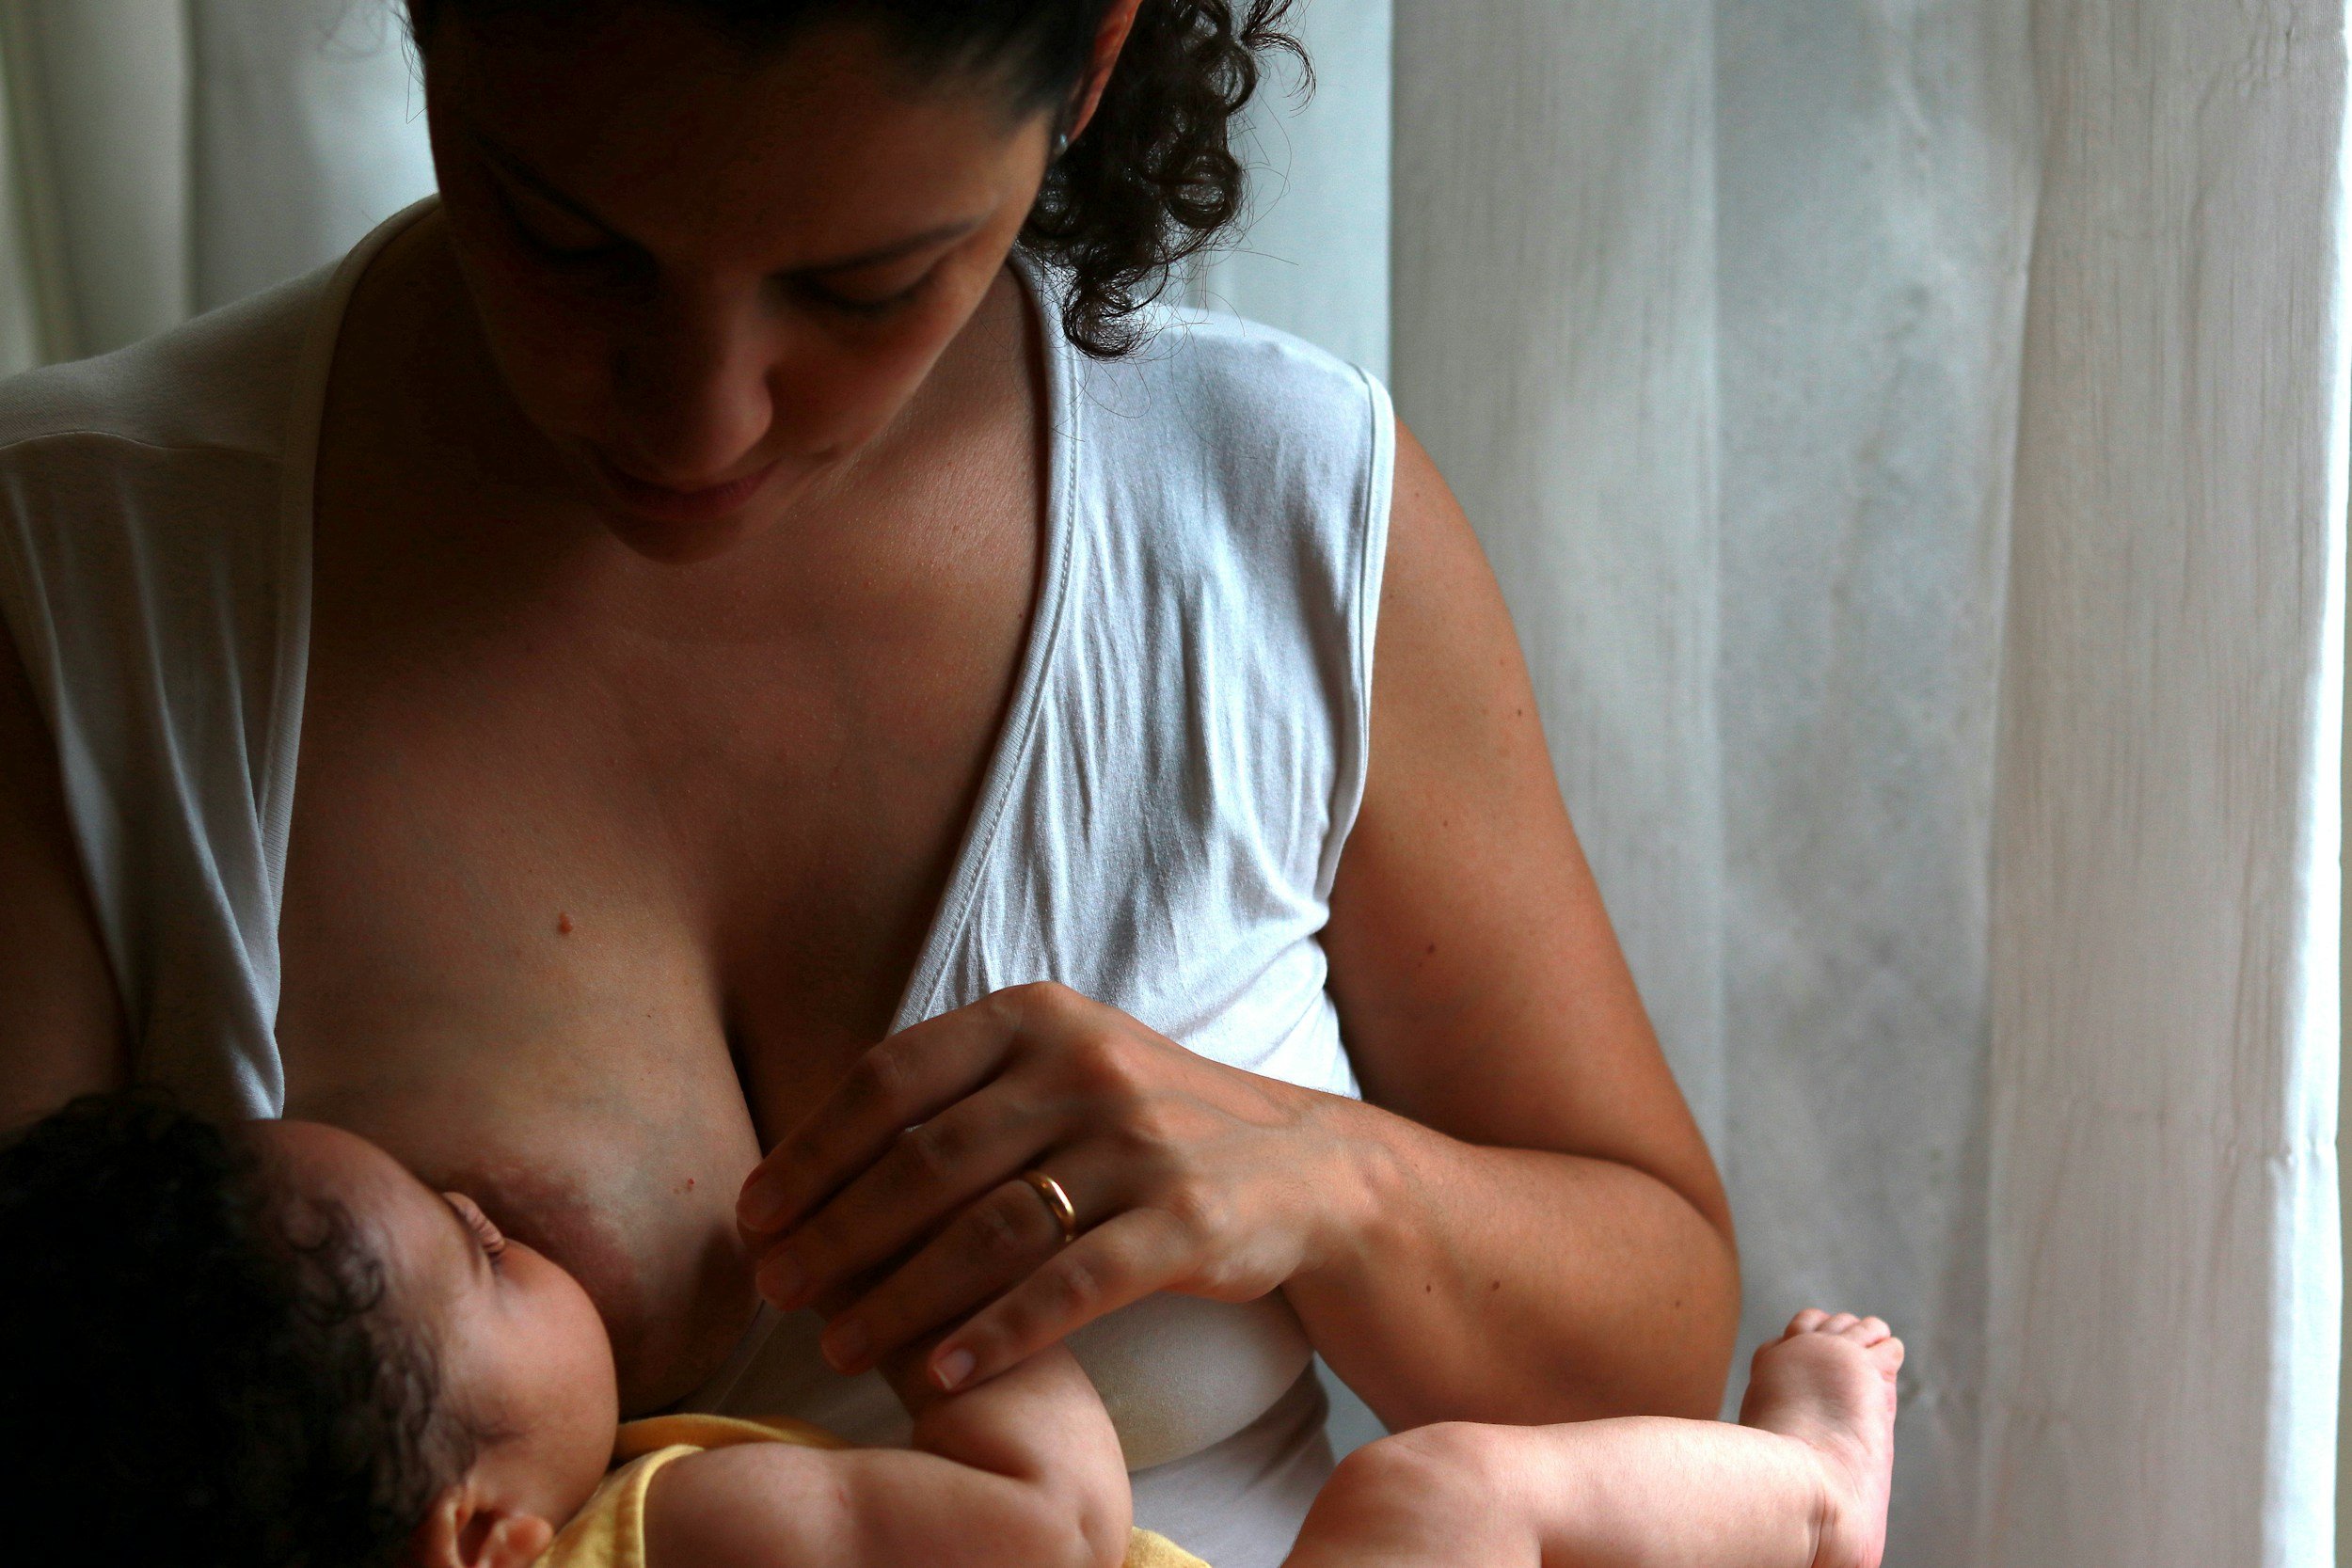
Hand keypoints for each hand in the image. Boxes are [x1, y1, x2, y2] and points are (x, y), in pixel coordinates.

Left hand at [735, 982, 1368, 1392]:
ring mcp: (1140, 1144)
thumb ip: (959, 1089)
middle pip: (926, 1160)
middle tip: (772, 1289)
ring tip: (832, 1345)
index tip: (755, 1214)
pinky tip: (938, 1374)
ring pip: (987, 1230)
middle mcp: (1085, 1068)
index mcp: (1037, 1018)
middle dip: (834, 1233)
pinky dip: (995, 1334)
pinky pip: (1070, 1286)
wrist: (1306, 1166)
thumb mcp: (1061, 1065)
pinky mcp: (1187, 1223)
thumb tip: (814, 1155)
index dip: (812, 1149)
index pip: (893, 1077)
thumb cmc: (1146, 1124)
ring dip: (895, 1297)